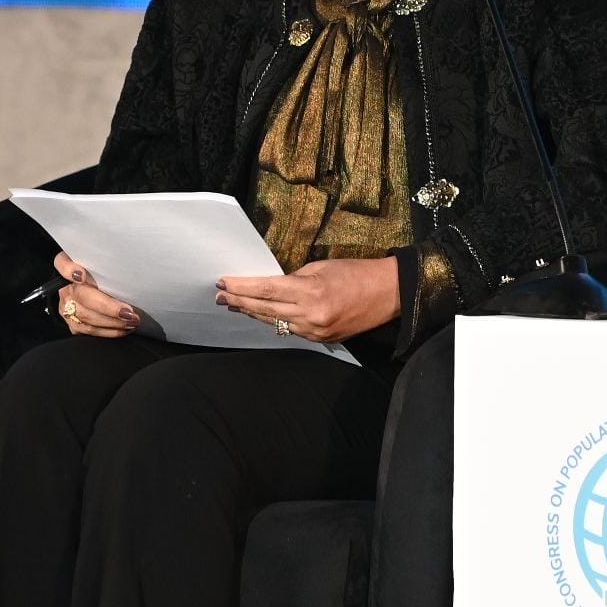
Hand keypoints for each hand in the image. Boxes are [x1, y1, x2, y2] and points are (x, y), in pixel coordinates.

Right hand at [52, 251, 142, 337]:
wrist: (86, 286)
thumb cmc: (96, 273)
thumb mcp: (97, 262)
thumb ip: (100, 264)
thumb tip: (101, 272)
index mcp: (67, 268)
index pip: (63, 266)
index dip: (70, 270)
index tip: (81, 276)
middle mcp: (65, 289)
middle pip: (83, 298)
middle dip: (109, 308)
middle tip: (129, 313)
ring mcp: (65, 307)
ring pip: (87, 319)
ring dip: (112, 323)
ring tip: (131, 322)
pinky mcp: (71, 323)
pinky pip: (89, 331)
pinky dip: (108, 331)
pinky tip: (122, 329)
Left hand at [216, 257, 401, 342]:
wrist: (388, 294)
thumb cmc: (355, 273)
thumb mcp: (320, 267)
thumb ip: (294, 280)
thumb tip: (270, 287)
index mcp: (310, 292)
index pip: (266, 290)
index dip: (241, 287)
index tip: (222, 282)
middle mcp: (310, 315)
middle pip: (265, 309)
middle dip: (239, 301)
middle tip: (218, 295)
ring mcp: (315, 331)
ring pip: (274, 322)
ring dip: (252, 312)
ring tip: (231, 304)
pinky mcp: (320, 339)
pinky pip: (290, 329)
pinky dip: (273, 320)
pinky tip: (259, 313)